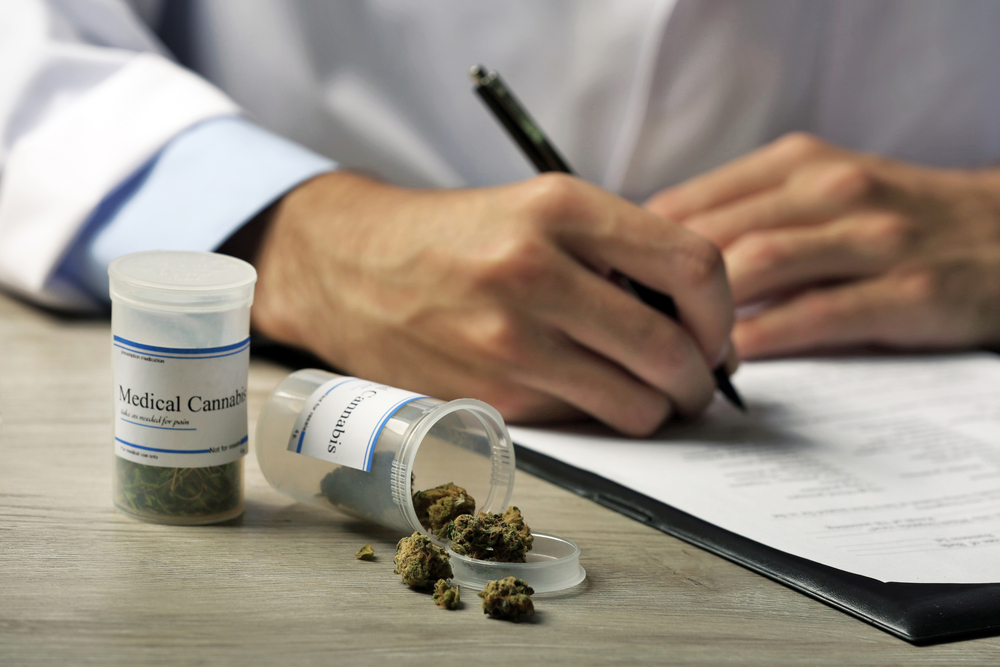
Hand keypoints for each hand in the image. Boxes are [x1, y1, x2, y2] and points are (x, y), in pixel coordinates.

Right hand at [250, 171, 732, 434]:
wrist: (354, 266)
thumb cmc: (459, 237)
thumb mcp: (540, 208)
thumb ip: (620, 252)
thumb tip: (700, 322)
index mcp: (560, 207)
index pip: (693, 266)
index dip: (721, 312)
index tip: (713, 331)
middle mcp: (535, 271)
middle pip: (671, 347)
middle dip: (699, 379)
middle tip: (696, 382)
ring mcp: (510, 340)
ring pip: (634, 402)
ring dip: (658, 408)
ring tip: (649, 395)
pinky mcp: (489, 394)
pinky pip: (581, 419)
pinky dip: (599, 416)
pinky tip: (584, 392)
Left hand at [645, 133, 999, 358]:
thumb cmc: (891, 219)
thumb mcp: (818, 192)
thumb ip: (745, 216)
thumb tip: (654, 258)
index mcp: (796, 165)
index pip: (688, 203)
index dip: (634, 249)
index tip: (606, 287)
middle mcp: (829, 190)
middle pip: (713, 235)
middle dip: (657, 289)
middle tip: (623, 330)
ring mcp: (871, 237)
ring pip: (758, 266)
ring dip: (704, 316)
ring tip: (674, 351)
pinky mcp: (908, 289)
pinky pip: (819, 313)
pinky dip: (767, 337)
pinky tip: (737, 359)